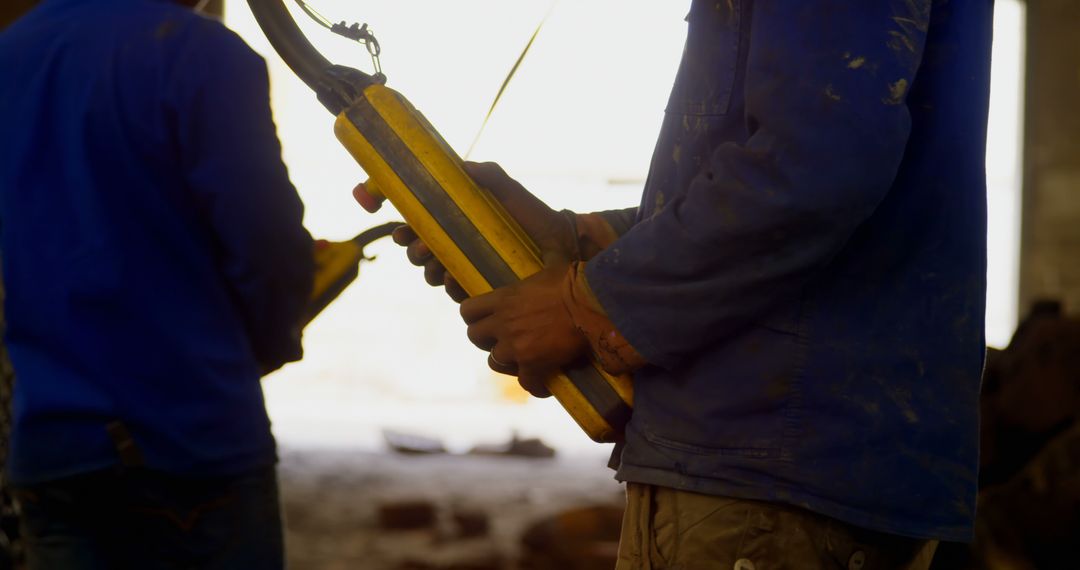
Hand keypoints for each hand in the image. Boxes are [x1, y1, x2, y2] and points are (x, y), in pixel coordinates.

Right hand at [352, 162, 578, 299]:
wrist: (564, 245)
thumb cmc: (536, 217)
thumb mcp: (512, 193)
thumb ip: (491, 176)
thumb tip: (466, 166)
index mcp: (458, 223)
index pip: (422, 228)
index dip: (404, 231)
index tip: (399, 231)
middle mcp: (459, 247)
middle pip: (421, 252)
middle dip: (414, 252)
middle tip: (420, 249)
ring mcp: (469, 269)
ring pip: (434, 274)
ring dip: (428, 271)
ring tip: (437, 266)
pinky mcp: (483, 289)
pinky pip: (457, 293)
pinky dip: (451, 287)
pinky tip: (454, 281)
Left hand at [460, 260, 588, 397]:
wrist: (592, 305)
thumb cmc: (576, 282)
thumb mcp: (553, 264)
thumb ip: (545, 260)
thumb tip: (553, 240)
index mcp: (505, 298)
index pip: (468, 310)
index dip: (474, 317)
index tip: (485, 319)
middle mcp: (503, 322)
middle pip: (474, 337)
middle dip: (487, 340)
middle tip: (503, 340)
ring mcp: (515, 345)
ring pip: (494, 361)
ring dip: (509, 362)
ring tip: (523, 362)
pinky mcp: (532, 364)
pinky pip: (526, 382)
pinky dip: (535, 384)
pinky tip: (544, 384)